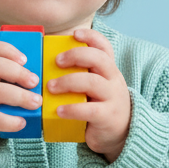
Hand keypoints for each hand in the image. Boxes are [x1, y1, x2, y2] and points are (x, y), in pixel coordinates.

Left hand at [47, 28, 131, 162]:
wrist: (121, 133)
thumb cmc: (100, 105)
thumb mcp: (95, 87)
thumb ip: (80, 75)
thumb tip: (47, 64)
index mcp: (109, 70)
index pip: (104, 47)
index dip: (91, 37)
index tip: (75, 34)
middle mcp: (113, 80)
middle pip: (99, 59)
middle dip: (76, 56)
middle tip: (57, 61)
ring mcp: (113, 98)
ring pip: (92, 82)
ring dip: (68, 82)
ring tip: (51, 87)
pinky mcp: (108, 116)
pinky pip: (89, 110)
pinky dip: (72, 109)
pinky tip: (59, 110)